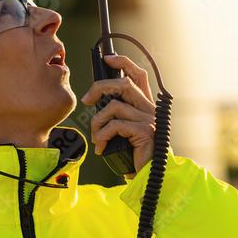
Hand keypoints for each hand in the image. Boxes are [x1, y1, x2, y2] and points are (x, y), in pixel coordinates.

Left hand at [81, 54, 155, 178]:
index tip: (107, 58)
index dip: (124, 62)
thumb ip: (116, 115)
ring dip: (97, 122)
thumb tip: (94, 102)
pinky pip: (114, 125)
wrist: (150, 179)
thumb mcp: (123, 131)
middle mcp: (150, 109)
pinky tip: (102, 147)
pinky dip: (102, 136)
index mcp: (146, 105)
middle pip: (123, 83)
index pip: (139, 75)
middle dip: (99, 88)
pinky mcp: (144, 132)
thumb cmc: (134, 155)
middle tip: (86, 101)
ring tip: (97, 137)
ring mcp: (149, 119)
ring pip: (114, 106)